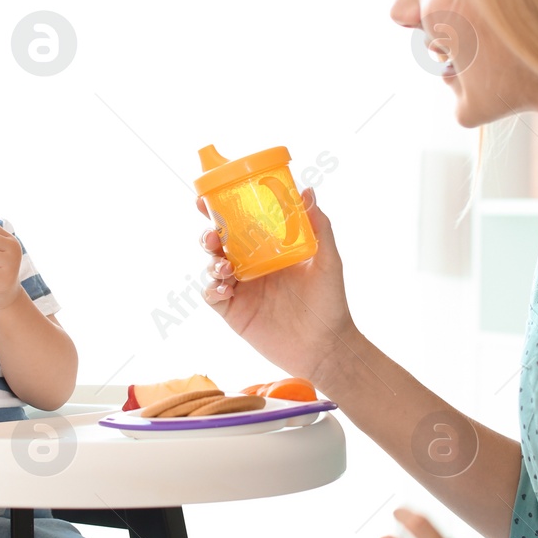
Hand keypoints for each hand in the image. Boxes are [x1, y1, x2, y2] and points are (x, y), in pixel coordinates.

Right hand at [196, 187, 356, 386]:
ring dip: (212, 262)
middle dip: (209, 235)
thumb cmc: (330, 302)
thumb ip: (319, 227)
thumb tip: (307, 191)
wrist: (325, 346)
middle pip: (219, 243)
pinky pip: (213, 296)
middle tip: (213, 235)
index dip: (220, 210)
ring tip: (225, 267)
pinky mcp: (234, 312)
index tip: (208, 198)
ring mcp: (241, 289)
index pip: (240, 224)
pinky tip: (227, 289)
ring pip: (212, 267)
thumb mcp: (327, 261)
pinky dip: (213, 289)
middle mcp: (251, 266)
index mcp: (268, 249)